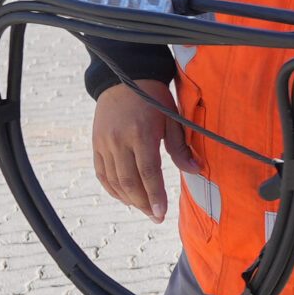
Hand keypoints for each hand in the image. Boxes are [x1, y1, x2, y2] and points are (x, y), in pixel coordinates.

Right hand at [92, 79, 198, 222]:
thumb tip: (197, 170)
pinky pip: (102, 173)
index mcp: (141, 134)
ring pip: (113, 180)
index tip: (161, 213)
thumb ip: (181, 147)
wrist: (124, 77)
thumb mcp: (173, 118)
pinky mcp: (96, 144)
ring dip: (129, 199)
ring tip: (144, 209)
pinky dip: (112, 188)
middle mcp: (118, 141)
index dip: (155, 196)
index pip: (148, 173)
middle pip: (129, 181)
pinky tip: (125, 197)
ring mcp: (104, 143)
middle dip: (143, 203)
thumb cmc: (155, 98)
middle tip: (156, 217)